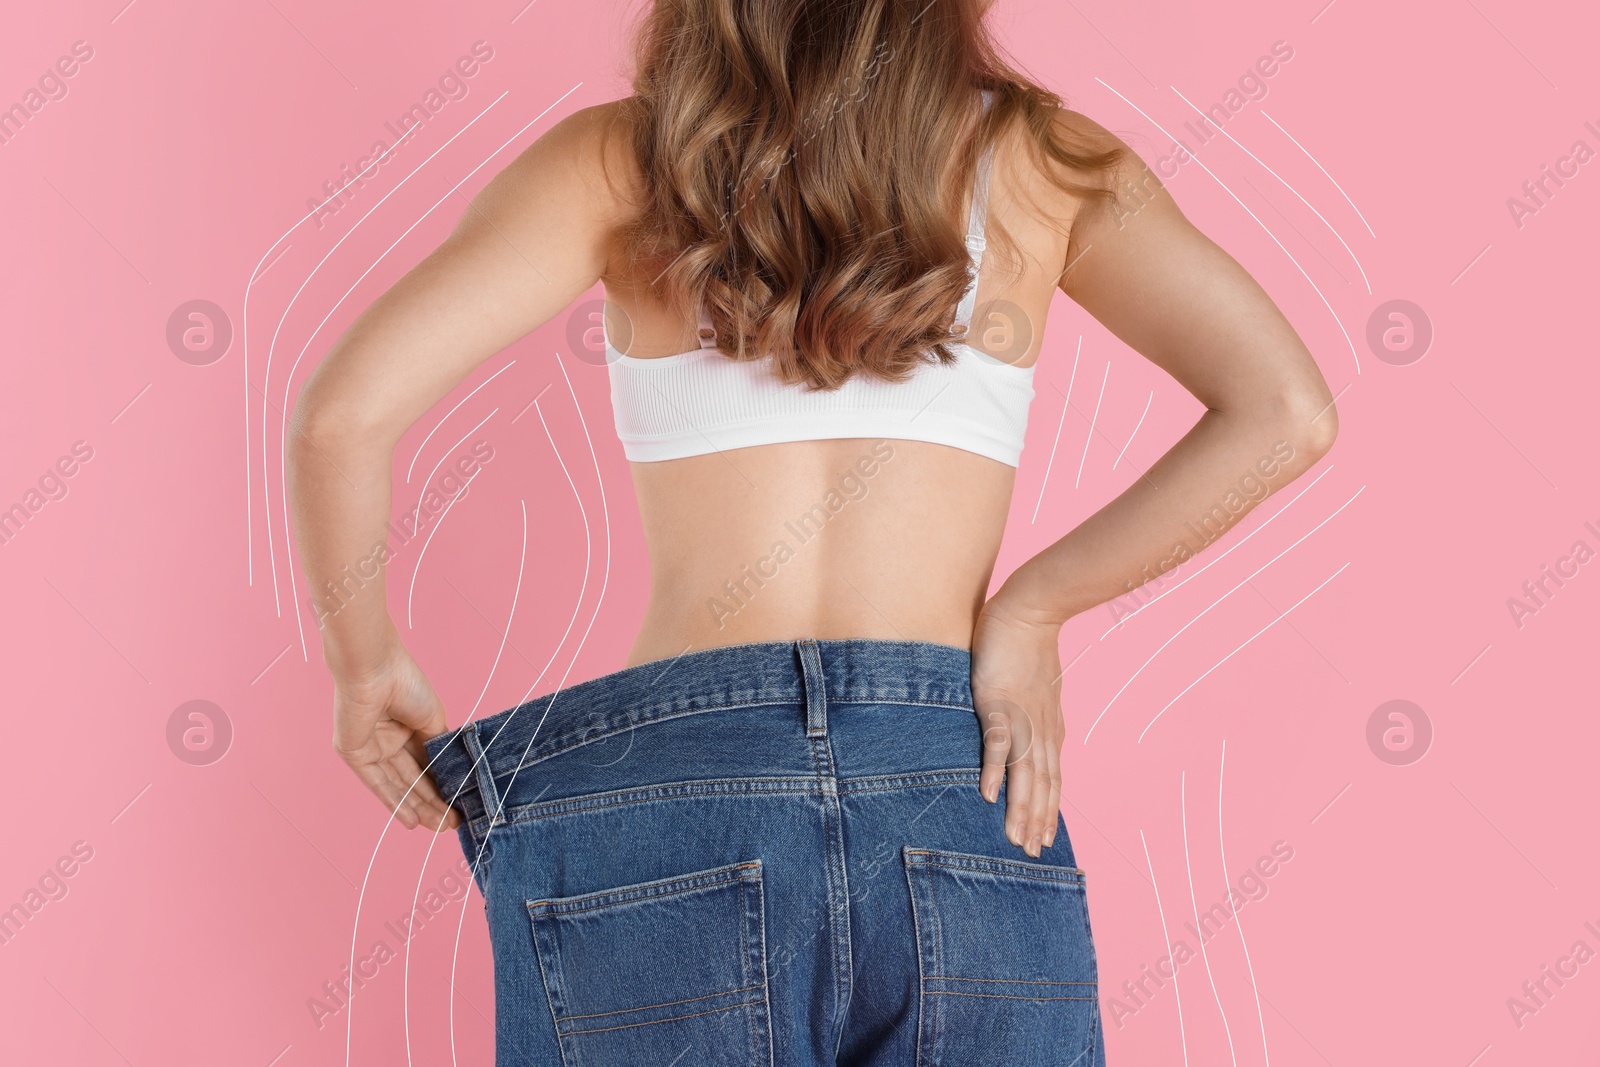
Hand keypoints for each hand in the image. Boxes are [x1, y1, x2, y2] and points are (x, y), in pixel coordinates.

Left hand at [330, 641, 461, 831]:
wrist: (375, 670)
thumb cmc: (407, 684)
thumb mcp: (433, 720)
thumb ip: (439, 748)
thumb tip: (452, 773)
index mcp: (409, 726)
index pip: (427, 763)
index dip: (444, 784)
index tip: (462, 805)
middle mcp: (389, 739)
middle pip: (414, 779)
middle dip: (434, 802)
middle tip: (453, 823)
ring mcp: (371, 748)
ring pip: (399, 785)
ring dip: (419, 807)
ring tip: (440, 826)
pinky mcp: (354, 755)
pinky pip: (377, 784)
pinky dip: (394, 803)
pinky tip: (412, 821)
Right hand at [970, 595, 1065, 857]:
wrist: (1030, 608)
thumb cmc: (1025, 648)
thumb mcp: (1030, 691)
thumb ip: (1025, 716)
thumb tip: (1017, 732)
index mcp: (1048, 730)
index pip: (1050, 779)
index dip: (1047, 811)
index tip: (1043, 840)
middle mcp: (1040, 730)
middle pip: (1041, 785)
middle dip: (1035, 820)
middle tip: (1029, 852)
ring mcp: (1021, 718)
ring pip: (1024, 772)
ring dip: (1020, 807)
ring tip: (1014, 837)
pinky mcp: (999, 702)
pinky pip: (997, 742)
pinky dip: (993, 769)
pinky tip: (986, 793)